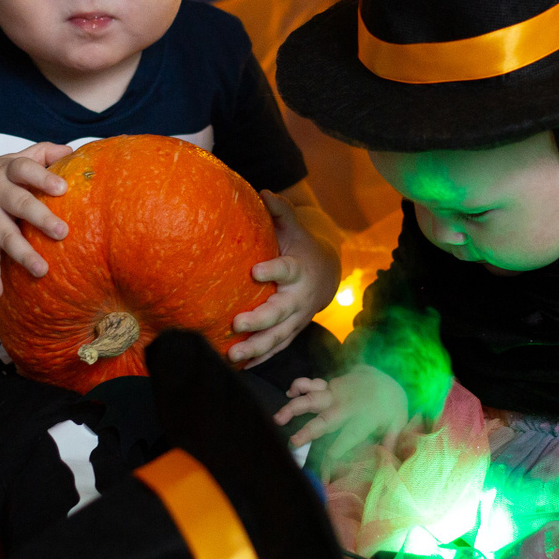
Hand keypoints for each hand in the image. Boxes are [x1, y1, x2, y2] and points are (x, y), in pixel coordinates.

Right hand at [0, 142, 73, 297]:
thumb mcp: (13, 159)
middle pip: (18, 204)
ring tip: (41, 270)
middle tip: (62, 232)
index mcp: (7, 171)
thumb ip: (42, 153)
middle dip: (39, 218)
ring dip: (22, 254)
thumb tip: (74, 151)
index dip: (43, 177)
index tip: (63, 188)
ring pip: (4, 236)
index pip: (24, 169)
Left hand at [228, 190, 338, 365]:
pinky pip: (277, 348)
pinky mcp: (291, 331)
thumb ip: (280, 212)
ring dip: (256, 347)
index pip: (286, 270)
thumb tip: (264, 192)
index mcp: (298, 269)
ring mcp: (296, 319)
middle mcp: (298, 298)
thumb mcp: (294, 228)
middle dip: (260, 320)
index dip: (273, 270)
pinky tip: (240, 366)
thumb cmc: (300, 247)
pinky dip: (260, 358)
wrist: (325, 273)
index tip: (255, 270)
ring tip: (232, 354)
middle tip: (237, 323)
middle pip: (280, 312)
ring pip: (278, 336)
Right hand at [275, 365, 407, 455]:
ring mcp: (335, 393)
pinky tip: (289, 393)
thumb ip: (390, 440)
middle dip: (309, 431)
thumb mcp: (398, 422)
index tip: (329, 457)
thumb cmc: (391, 405)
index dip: (340, 446)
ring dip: (294, 408)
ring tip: (278, 418)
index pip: (351, 435)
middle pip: (326, 419)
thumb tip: (388, 460)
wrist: (386, 374)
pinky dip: (299, 386)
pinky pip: (311, 383)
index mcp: (364, 417)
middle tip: (294, 442)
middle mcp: (346, 405)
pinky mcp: (329, 385)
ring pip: (312, 399)